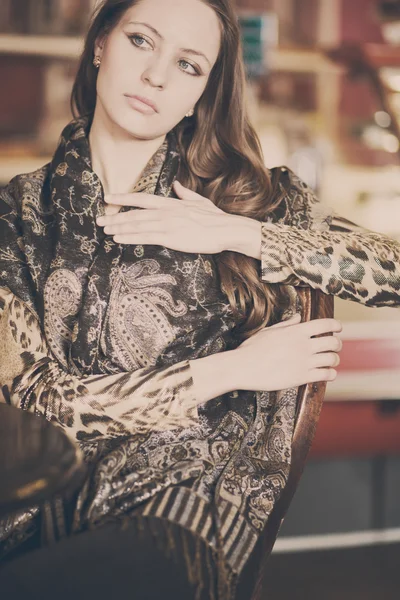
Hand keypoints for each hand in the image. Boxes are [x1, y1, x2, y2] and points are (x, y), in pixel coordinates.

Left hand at [96, 180, 237, 253]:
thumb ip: (185, 194)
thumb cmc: (216, 219)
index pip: (142, 198)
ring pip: (137, 224)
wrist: (227, 229)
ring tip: (104, 228)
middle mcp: (166, 211)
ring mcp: (167, 224)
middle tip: (98, 218)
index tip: (108, 197)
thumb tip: (177, 185)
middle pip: (134, 212)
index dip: (124, 197)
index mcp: (171, 203)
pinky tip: (118, 238)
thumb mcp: (200, 202)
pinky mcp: (171, 237)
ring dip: (118, 226)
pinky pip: (145, 237)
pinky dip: (129, 237)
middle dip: (115, 215)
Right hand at [229, 314, 342, 391]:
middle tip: (334, 346)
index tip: (338, 328)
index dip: (336, 325)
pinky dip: (331, 374)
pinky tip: (327, 373)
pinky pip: (326, 374)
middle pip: (333, 342)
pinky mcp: (302, 377)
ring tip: (331, 361)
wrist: (244, 367)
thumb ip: (287, 324)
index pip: (326, 324)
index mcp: (296, 331)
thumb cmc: (252, 348)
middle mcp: (304, 345)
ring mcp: (304, 361)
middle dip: (337, 344)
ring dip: (335, 359)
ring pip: (332, 359)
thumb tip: (298, 317)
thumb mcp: (269, 331)